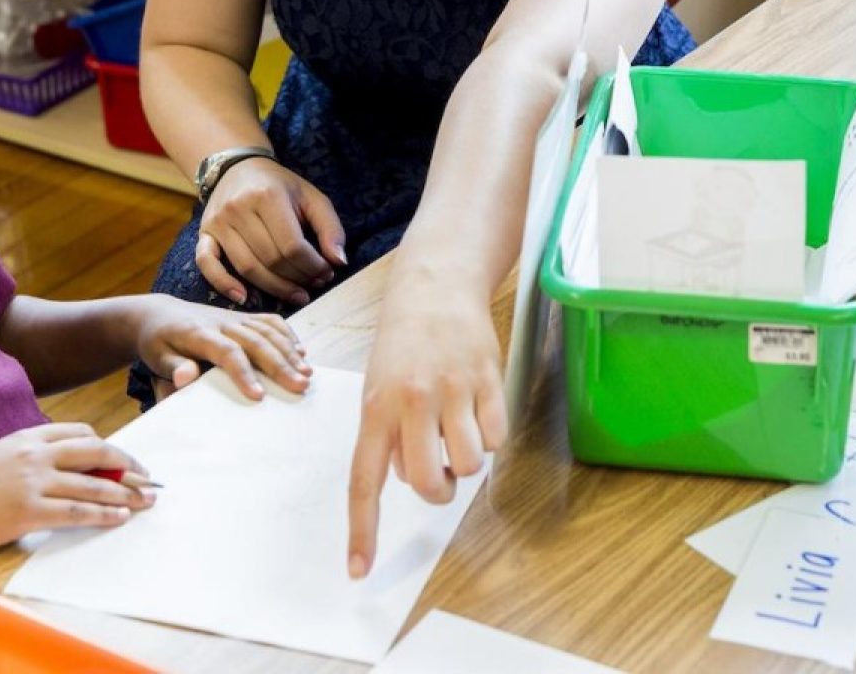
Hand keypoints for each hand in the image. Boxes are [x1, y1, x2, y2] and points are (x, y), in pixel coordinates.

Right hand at [0, 422, 152, 559]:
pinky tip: (118, 518)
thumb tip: (56, 477)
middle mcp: (33, 453)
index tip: (122, 459)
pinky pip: (77, 511)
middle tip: (146, 479)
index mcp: (25, 437)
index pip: (79, 433)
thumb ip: (25, 463)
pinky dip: (103, 514)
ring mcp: (32, 481)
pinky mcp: (27, 511)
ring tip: (144, 502)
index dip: (106, 446)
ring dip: (125, 493)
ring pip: (93, 483)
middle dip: (127, 465)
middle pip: (96, 451)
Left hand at [136, 295, 311, 398]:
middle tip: (300, 386)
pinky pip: (270, 321)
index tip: (259, 397)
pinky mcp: (242, 316)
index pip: (227, 352)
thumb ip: (173, 367)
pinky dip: (288, 335)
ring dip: (289, 351)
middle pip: (256, 340)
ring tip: (307, 373)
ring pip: (268, 330)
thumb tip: (186, 378)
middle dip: (280, 364)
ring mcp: (234, 317)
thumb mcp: (157, 356)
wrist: (159, 313)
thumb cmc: (158, 342)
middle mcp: (221, 322)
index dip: (244, 373)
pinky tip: (300, 353)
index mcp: (198, 333)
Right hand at [195, 159, 346, 305]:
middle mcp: (239, 209)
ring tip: (295, 294)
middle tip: (313, 285)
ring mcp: (219, 222)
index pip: (292, 246)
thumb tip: (338, 262)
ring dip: (274, 288)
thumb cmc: (280, 186)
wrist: (239, 167)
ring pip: (246, 268)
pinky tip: (243, 298)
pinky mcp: (205, 233)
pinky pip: (207, 264)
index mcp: (268, 196)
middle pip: (271, 260)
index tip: (326, 273)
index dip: (313, 266)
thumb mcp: (311, 197)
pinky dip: (222, 284)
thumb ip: (330, 228)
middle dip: (297, 279)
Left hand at [346, 270, 503, 578]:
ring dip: (465, 460)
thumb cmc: (404, 340)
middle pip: (426, 482)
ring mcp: (452, 390)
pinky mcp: (487, 380)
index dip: (362, 530)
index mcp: (376, 407)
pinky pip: (496, 438)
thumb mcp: (378, 383)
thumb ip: (387, 431)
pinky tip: (478, 408)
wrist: (436, 283)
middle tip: (437, 468)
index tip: (359, 570)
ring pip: (467, 464)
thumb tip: (406, 476)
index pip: (364, 481)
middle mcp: (411, 401)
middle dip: (436, 490)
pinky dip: (491, 435)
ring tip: (457, 428)